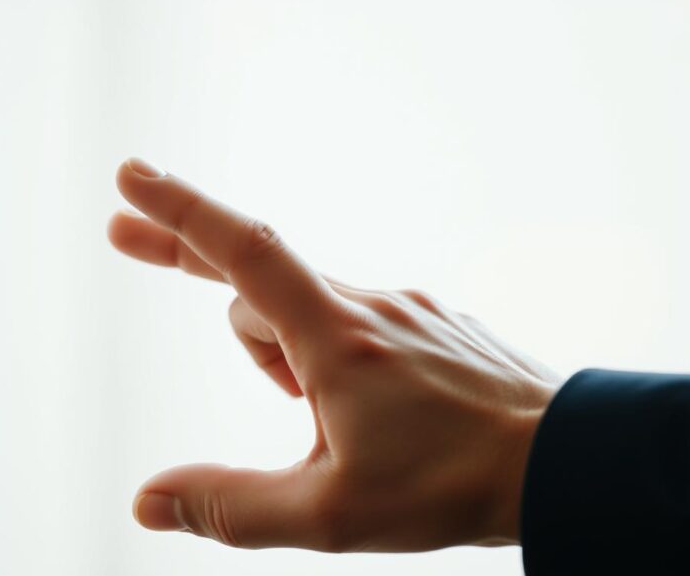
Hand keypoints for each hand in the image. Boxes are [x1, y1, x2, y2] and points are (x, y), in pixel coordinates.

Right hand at [108, 158, 559, 551]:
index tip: (131, 177)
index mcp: (335, 338)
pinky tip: (360, 405)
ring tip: (314, 417)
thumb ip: (232, 507)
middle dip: (200, 278)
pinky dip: (328, 352)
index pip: (243, 255)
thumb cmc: (452, 486)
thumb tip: (149, 501)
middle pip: (260, 286)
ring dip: (280, 351)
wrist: (568, 461)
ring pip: (307, 312)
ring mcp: (406, 311)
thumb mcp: (329, 513)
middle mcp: (368, 306)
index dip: (180, 213)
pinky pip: (355, 323)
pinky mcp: (433, 325)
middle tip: (121, 240)